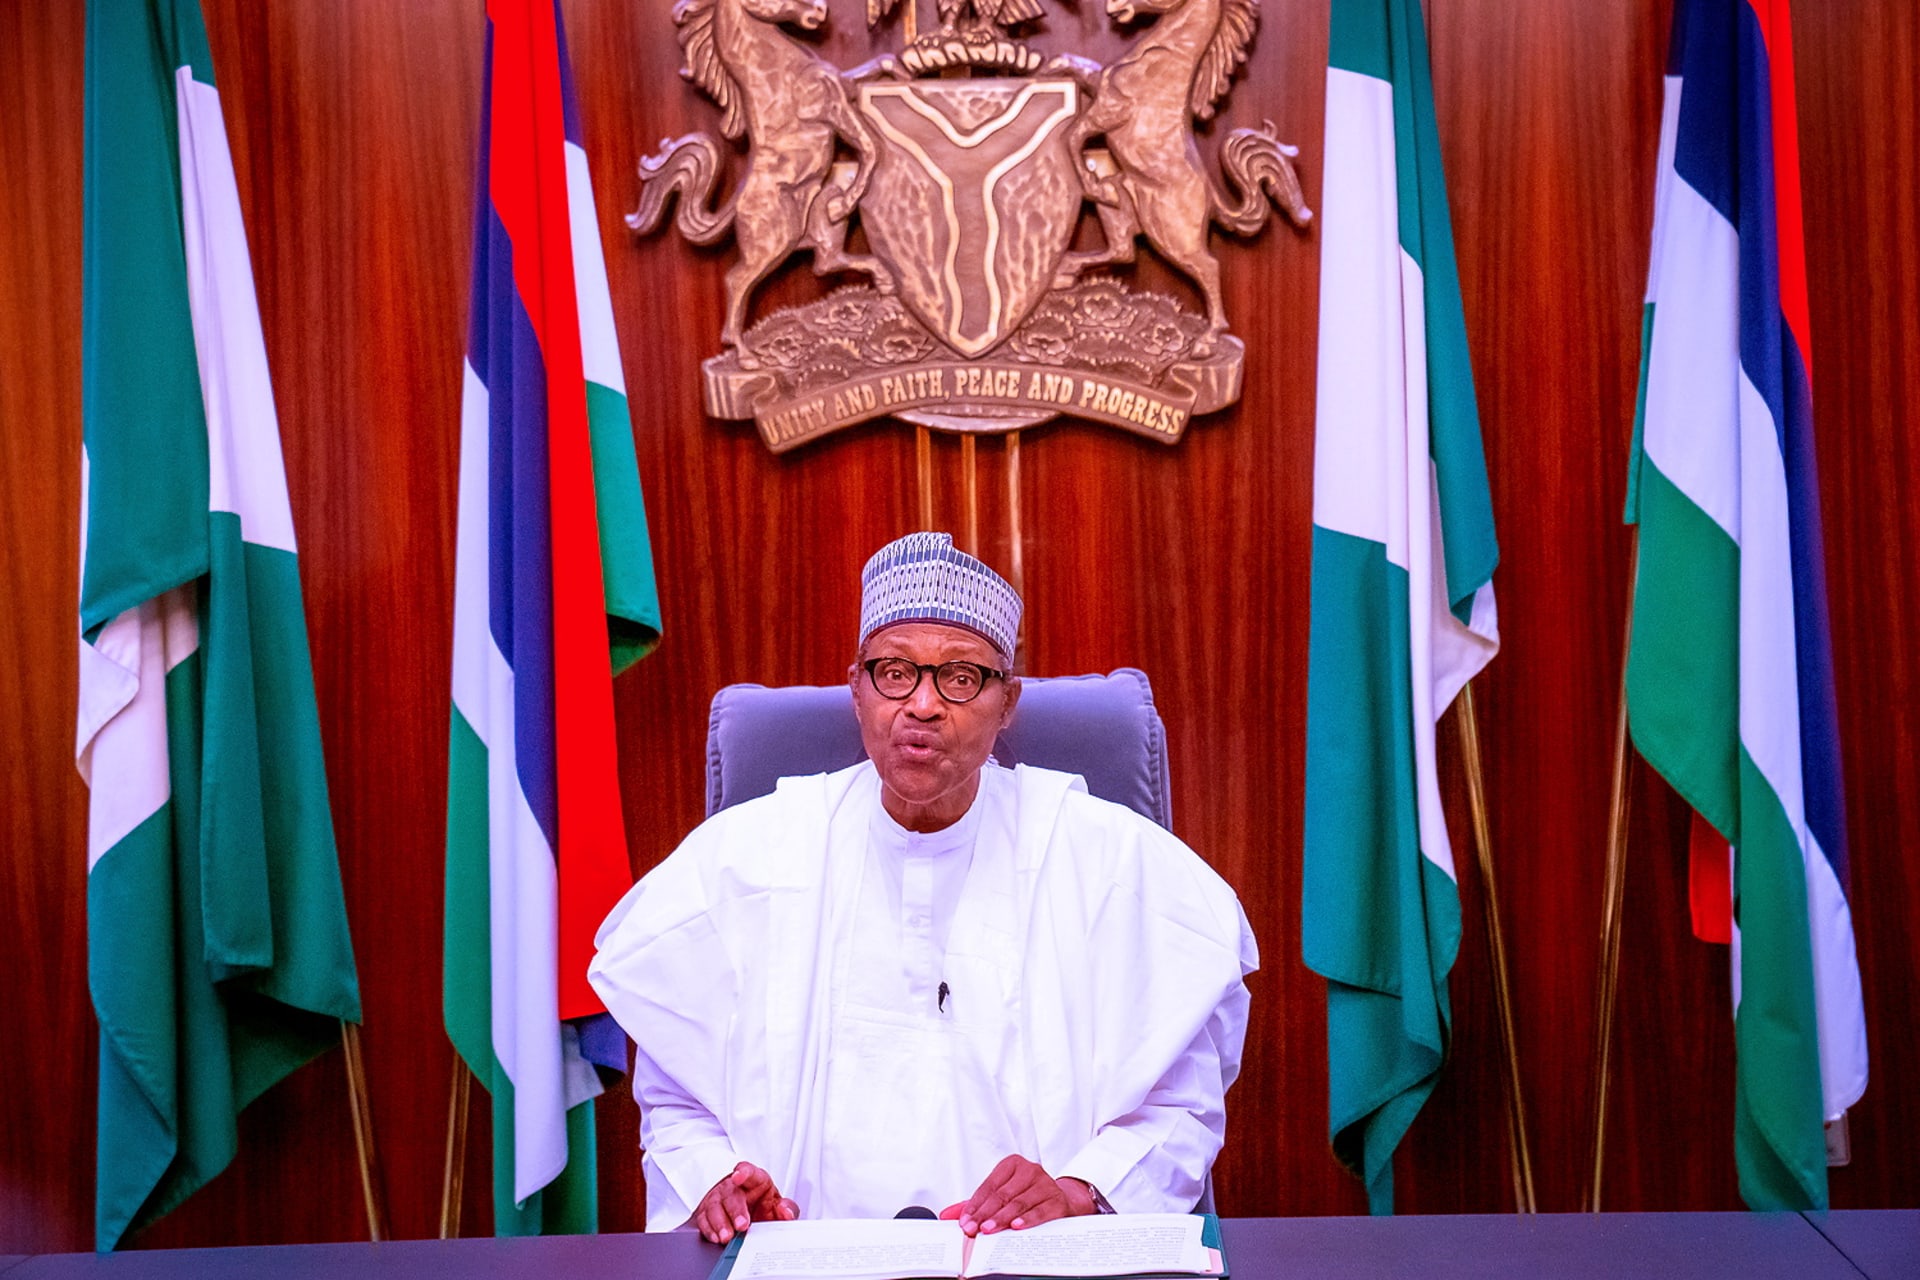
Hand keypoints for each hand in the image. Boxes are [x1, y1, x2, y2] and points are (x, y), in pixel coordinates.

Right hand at [693, 1162, 797, 1243]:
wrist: (747, 1218)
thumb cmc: (763, 1209)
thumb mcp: (778, 1208)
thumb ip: (788, 1209)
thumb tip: (786, 1211)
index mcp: (754, 1180)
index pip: (748, 1171)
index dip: (743, 1172)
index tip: (738, 1177)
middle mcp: (733, 1187)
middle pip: (731, 1193)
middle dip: (736, 1210)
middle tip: (742, 1225)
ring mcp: (718, 1199)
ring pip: (714, 1205)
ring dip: (720, 1222)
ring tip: (727, 1237)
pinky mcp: (706, 1212)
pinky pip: (703, 1218)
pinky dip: (709, 1229)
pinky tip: (715, 1237)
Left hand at [941, 1155, 1098, 1235]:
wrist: (1062, 1200)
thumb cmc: (1026, 1196)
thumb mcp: (1001, 1195)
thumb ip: (975, 1204)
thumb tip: (947, 1215)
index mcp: (1012, 1165)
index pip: (989, 1186)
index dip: (975, 1205)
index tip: (964, 1221)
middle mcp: (1030, 1170)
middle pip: (1002, 1195)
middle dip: (984, 1214)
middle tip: (972, 1229)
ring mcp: (1045, 1184)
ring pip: (1019, 1203)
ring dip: (1002, 1218)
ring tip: (989, 1229)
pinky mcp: (1057, 1200)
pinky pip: (1040, 1211)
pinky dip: (1027, 1220)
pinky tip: (1016, 1227)